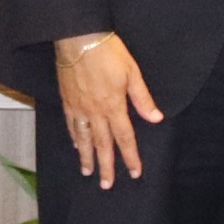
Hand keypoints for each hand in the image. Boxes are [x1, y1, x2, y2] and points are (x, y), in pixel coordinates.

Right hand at [54, 30, 163, 188]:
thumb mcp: (132, 73)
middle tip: (106, 185)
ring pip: (84, 138)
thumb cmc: (108, 52)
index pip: (125, 137)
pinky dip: (74, 137)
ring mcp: (79, 107)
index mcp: (114, 106)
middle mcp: (95, 111)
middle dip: (106, 166)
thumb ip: (143, 99)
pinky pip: (70, 124)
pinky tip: (76, 145)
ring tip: (88, 172)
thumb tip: (156, 118)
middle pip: (102, 145)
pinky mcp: (67, 100)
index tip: (135, 172)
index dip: (131, 157)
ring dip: (87, 157)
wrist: (78, 38)